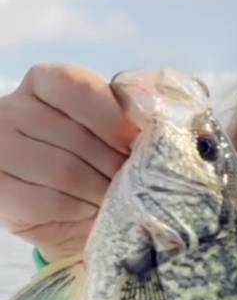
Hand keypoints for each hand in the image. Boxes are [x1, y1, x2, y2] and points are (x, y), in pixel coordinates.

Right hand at [0, 64, 139, 261]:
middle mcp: (11, 111)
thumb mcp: (113, 134)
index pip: (77, 89)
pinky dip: (82, 211)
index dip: (114, 121)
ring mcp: (1, 150)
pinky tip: (94, 213)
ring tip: (120, 201)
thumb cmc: (98, 166)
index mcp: (42, 83)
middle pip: (74, 137)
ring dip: (102, 192)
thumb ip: (130, 117)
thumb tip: (158, 115)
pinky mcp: (1, 191)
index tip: (137, 147)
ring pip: (64, 171)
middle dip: (115, 166)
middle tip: (137, 186)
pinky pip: (50, 201)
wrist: (76, 215)